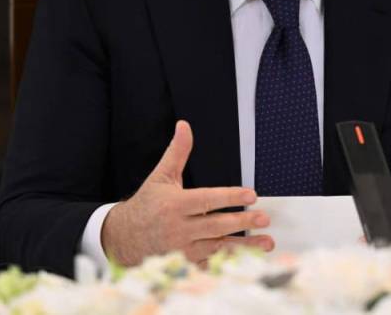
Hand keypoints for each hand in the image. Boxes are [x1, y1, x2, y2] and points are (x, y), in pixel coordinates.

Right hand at [101, 120, 273, 265]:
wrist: (123, 237)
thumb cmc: (147, 204)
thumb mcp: (160, 176)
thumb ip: (177, 152)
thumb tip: (184, 126)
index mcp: (175, 205)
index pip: (207, 200)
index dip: (230, 197)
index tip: (252, 195)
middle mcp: (179, 228)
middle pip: (216, 225)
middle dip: (242, 222)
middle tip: (264, 219)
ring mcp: (182, 249)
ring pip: (218, 247)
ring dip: (244, 246)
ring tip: (266, 242)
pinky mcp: (185, 263)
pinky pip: (210, 265)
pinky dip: (229, 263)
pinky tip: (248, 260)